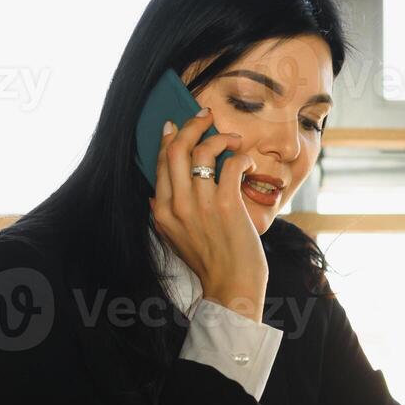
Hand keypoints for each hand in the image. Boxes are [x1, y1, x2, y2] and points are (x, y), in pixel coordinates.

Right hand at [149, 107, 267, 321]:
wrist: (231, 287)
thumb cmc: (210, 263)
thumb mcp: (175, 238)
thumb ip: (165, 214)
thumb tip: (156, 192)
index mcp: (161, 211)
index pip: (161, 161)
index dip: (171, 137)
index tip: (180, 124)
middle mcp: (176, 205)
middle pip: (176, 148)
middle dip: (192, 124)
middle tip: (207, 117)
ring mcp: (200, 205)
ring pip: (203, 151)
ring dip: (221, 138)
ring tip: (234, 140)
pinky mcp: (226, 206)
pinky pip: (231, 164)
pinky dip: (241, 157)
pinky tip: (248, 163)